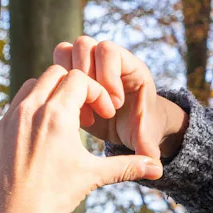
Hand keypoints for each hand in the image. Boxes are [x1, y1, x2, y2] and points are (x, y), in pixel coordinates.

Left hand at [0, 65, 164, 212]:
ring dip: (51, 94)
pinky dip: (32, 110)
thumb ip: (126, 166)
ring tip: (64, 123)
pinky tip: (42, 138)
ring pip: (32, 86)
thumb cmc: (54, 198)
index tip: (103, 115)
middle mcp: (30, 110)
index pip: (80, 79)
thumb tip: (157, 169)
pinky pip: (15, 106)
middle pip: (55, 74)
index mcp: (56, 115)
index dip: (97, 92)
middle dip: (74, 88)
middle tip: (85, 114)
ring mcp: (10, 119)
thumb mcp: (92, 177)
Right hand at [52, 36, 187, 160]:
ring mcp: (88, 65)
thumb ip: (147, 146)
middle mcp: (107, 60)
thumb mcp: (144, 137)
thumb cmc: (142, 128)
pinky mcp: (73, 76)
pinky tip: (72, 117)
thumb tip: (156, 168)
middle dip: (84, 78)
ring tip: (82, 111)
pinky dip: (59, 90)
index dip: (107, 76)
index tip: (114, 106)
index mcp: (129, 66)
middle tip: (95, 109)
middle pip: (84, 45)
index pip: (109, 51)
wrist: (132, 127)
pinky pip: (56, 69)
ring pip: (65, 52)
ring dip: (67, 81)